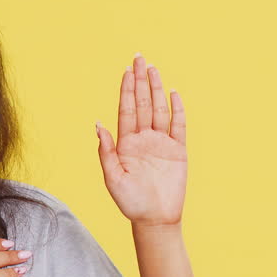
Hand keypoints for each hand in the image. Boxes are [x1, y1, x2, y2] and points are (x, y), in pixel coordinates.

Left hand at [95, 53, 187, 227]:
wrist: (154, 219)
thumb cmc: (130, 202)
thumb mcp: (113, 178)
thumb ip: (106, 151)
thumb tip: (98, 124)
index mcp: (126, 144)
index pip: (126, 110)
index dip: (126, 90)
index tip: (126, 71)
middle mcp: (143, 139)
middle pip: (142, 104)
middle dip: (140, 81)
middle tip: (140, 58)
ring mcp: (161, 143)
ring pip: (159, 110)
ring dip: (157, 89)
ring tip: (153, 69)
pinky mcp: (178, 151)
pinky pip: (178, 126)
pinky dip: (177, 110)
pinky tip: (173, 93)